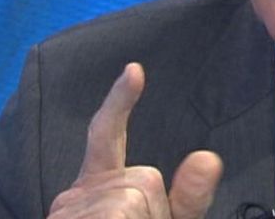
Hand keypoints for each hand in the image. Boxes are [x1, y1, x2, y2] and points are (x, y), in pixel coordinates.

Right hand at [48, 63, 222, 217]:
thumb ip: (185, 198)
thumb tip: (206, 156)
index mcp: (98, 189)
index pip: (107, 136)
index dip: (120, 103)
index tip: (135, 70)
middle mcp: (76, 196)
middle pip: (142, 181)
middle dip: (153, 212)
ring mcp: (68, 212)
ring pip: (130, 203)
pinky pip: (117, 214)